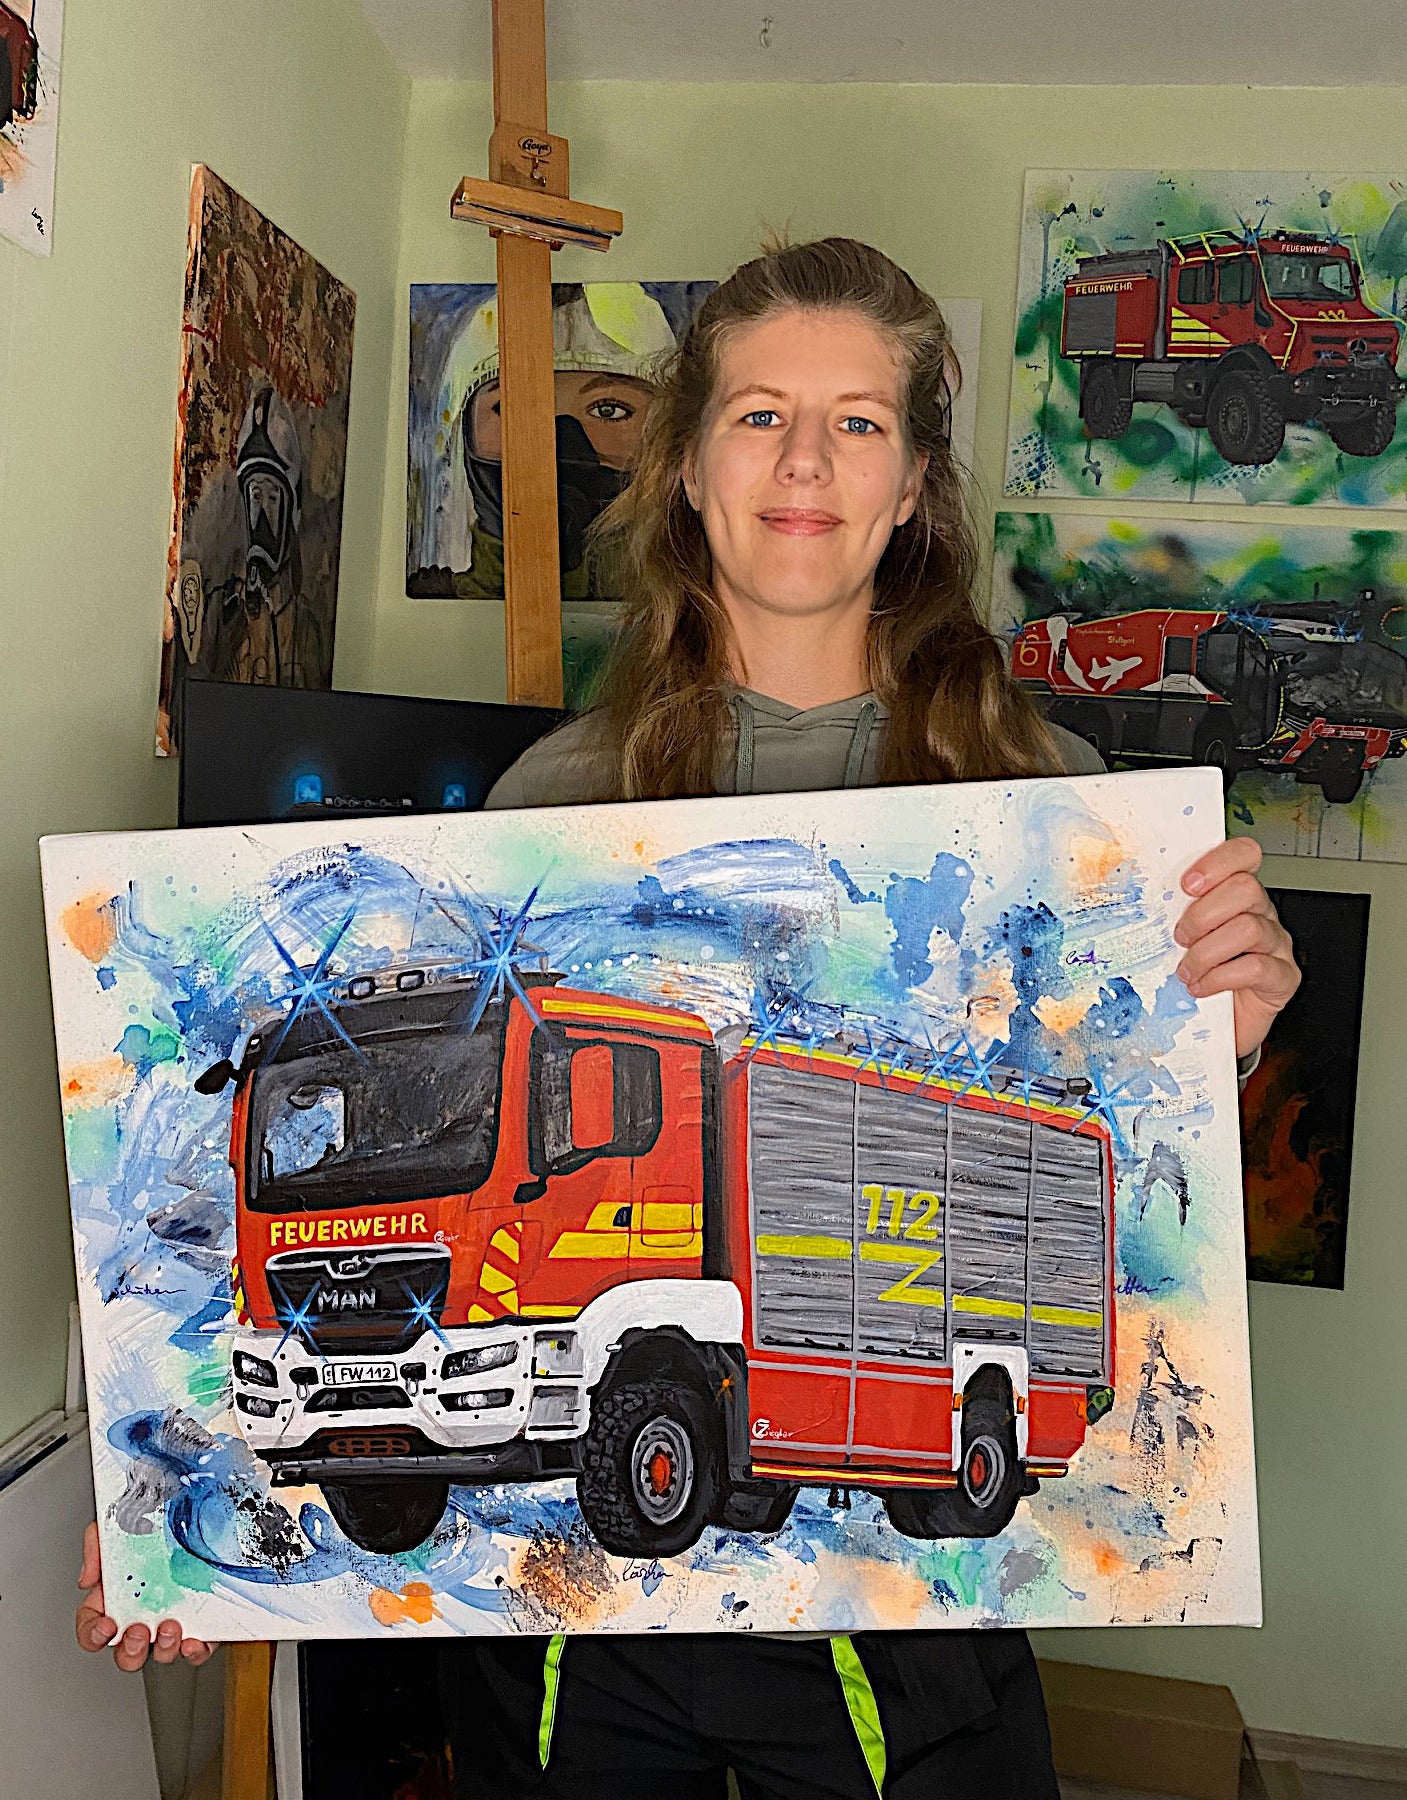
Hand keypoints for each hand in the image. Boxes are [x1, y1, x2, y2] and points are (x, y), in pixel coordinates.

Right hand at [77, 1521, 217, 1669]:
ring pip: (161, 1653)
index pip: (92, 1628)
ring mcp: (172, 1622)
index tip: (106, 1625)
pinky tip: (194, 1641)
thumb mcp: (119, 1522)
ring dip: (162, 1648)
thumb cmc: (157, 1521)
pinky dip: (195, 1651)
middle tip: (139, 1630)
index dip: (93, 1634)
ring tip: (170, 1626)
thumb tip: (87, 1580)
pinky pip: (197, 1648)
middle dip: (130, 1649)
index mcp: (117, 1597)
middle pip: (126, 1652)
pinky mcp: (202, 1624)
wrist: (202, 1510)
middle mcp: (144, 1614)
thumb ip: (95, 1544)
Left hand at [1174, 836, 1299, 1059]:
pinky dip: (1220, 977)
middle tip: (1180, 937)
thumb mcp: (1181, 939)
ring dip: (1207, 951)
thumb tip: (1141, 901)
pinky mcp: (1283, 977)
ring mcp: (1276, 944)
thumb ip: (1173, 915)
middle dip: (1203, 914)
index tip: (1186, 884)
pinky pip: (1256, 968)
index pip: (1244, 855)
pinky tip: (1202, 987)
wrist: (1216, 1025)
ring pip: (1249, 928)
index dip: (1217, 863)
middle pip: (1245, 888)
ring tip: (1187, 970)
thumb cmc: (1196, 974)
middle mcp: (1261, 914)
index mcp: (1236, 896)